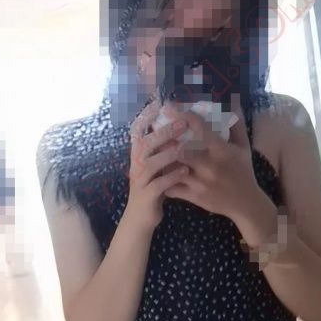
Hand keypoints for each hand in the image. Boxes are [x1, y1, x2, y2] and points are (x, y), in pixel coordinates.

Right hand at [125, 101, 189, 232]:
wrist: (141, 217)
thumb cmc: (153, 187)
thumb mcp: (156, 166)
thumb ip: (163, 148)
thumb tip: (179, 127)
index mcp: (138, 154)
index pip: (138, 130)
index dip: (147, 116)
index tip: (160, 103)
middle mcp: (135, 164)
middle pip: (144, 143)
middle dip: (163, 133)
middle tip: (182, 124)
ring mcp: (139, 180)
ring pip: (150, 163)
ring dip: (167, 155)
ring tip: (184, 148)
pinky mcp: (146, 196)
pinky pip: (158, 184)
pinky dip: (172, 177)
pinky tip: (185, 172)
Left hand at [161, 102, 267, 224]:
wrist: (246, 204)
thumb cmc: (243, 171)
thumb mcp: (243, 147)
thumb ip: (236, 124)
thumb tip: (233, 101)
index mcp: (221, 150)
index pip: (198, 128)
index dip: (181, 115)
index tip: (169, 107)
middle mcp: (209, 166)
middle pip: (179, 149)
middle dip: (165, 139)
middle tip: (154, 130)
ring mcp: (200, 183)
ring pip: (172, 169)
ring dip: (161, 159)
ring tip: (152, 150)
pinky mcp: (194, 197)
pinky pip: (171, 187)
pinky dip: (163, 179)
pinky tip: (160, 172)